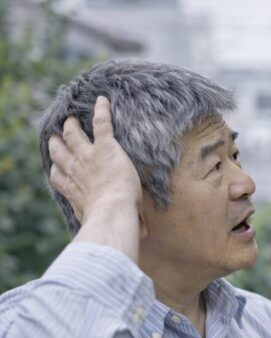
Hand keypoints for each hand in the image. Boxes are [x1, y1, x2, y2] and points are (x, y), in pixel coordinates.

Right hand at [47, 96, 142, 224]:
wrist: (114, 211)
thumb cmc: (113, 222)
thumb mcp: (113, 223)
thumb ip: (129, 224)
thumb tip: (145, 237)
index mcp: (73, 190)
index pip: (57, 175)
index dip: (57, 169)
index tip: (58, 165)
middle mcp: (76, 170)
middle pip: (59, 150)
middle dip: (58, 141)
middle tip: (60, 134)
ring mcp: (89, 156)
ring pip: (73, 133)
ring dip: (72, 124)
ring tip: (72, 117)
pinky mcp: (106, 147)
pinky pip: (101, 123)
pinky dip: (102, 110)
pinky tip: (103, 100)